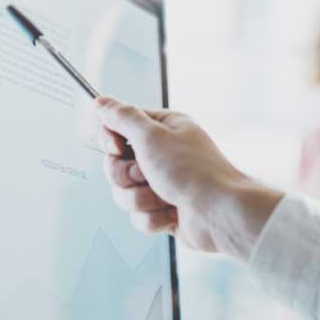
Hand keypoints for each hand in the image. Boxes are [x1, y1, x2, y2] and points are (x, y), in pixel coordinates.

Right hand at [93, 97, 281, 260]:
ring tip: (165, 197)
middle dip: (126, 176)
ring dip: (141, 199)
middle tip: (147, 175)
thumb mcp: (152, 136)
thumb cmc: (192, 171)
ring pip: (124, 193)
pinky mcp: (164, 210)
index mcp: (162, 128)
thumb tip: (100, 102)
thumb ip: (122, 118)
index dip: (109, 140)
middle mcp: (162, 153)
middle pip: (115, 165)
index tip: (117, 147)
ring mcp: (163, 183)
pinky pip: (139, 216)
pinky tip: (172, 214)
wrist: (220, 214)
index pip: (117, 127)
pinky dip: (153, 218)